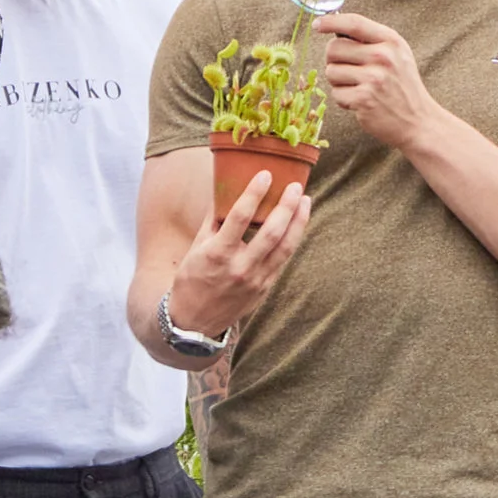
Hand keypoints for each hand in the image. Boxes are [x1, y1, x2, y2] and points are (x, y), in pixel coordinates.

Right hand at [163, 167, 311, 348]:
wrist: (194, 322)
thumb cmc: (192, 279)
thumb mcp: (196, 248)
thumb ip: (213, 220)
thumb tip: (225, 189)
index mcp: (217, 254)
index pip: (239, 217)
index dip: (254, 193)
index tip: (265, 175)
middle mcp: (239, 268)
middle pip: (271, 233)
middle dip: (286, 207)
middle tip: (295, 186)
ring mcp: (256, 281)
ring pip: (285, 248)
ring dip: (298, 222)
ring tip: (305, 201)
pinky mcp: (265, 289)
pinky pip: (283, 260)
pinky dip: (292, 239)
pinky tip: (298, 224)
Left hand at [312, 6, 441, 154]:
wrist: (418, 121)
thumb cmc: (402, 86)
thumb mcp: (397, 55)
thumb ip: (372, 40)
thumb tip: (336, 28)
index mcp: (391, 41)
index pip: (354, 23)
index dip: (331, 22)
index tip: (317, 24)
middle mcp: (382, 56)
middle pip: (334, 48)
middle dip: (334, 60)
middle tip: (349, 71)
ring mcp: (373, 78)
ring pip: (331, 72)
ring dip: (339, 82)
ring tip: (359, 88)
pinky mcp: (363, 99)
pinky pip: (336, 94)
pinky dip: (344, 100)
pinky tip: (361, 102)